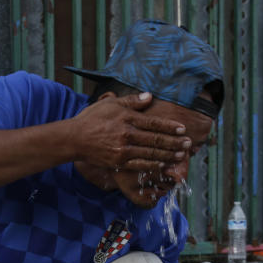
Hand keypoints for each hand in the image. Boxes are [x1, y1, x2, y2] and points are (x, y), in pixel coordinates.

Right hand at [70, 92, 191, 171]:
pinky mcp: (119, 162)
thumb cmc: (92, 119)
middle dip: (174, 142)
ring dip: (168, 155)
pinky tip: (164, 165)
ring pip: (151, 153)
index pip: (154, 123)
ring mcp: (123, 150)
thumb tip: (150, 96)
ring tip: (181, 155)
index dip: (170, 127)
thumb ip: (131, 101)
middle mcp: (126, 134)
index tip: (182, 129)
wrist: (74, 139)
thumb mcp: (110, 104)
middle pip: (156, 139)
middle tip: (188, 144)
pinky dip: (153, 165)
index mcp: (127, 118)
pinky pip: (140, 165)